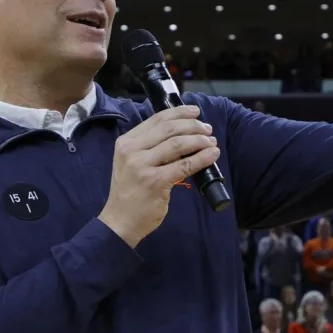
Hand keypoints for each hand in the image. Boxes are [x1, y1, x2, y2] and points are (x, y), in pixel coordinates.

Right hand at [98, 104, 219, 246]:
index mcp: (126, 142)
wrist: (120, 220)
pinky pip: (185, 165)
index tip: (195, 112)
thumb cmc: (129, 192)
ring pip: (178, 144)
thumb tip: (182, 135)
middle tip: (207, 129)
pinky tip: (212, 155)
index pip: (156, 120)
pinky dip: (202, 158)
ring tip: (211, 141)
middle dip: (193, 126)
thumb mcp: (131, 163)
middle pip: (169, 129)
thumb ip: (149, 148)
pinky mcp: (155, 182)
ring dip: (199, 140)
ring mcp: (142, 166)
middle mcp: (132, 151)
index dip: (179, 112)